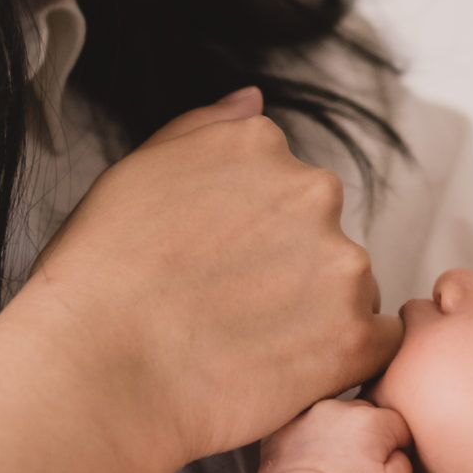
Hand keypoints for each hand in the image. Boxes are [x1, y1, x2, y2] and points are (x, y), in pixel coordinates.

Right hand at [0, 87, 403, 472]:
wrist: (96, 371)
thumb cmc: (99, 277)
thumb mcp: (135, 172)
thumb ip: (204, 129)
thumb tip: (256, 100)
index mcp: (259, 146)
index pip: (286, 185)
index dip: (251, 237)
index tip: (215, 269)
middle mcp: (313, 190)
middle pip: (321, 233)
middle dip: (288, 271)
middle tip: (230, 315)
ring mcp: (342, 264)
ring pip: (350, 287)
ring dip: (317, 315)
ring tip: (250, 348)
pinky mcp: (356, 336)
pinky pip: (376, 342)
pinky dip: (343, 359)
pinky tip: (285, 372)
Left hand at [255, 398, 413, 472]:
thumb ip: (405, 456)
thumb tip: (394, 446)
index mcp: (371, 419)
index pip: (396, 424)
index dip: (395, 448)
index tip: (382, 469)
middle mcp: (338, 408)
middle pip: (364, 413)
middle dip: (366, 436)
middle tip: (357, 468)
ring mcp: (306, 415)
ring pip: (333, 416)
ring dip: (336, 433)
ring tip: (333, 465)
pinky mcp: (283, 428)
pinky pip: (304, 425)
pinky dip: (309, 438)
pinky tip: (312, 462)